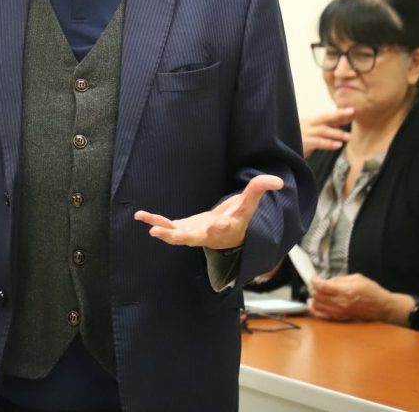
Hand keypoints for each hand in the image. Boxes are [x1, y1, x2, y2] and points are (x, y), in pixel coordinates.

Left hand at [133, 174, 283, 249]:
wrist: (226, 235)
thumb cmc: (238, 219)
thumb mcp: (248, 204)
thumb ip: (259, 190)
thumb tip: (278, 180)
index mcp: (226, 228)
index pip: (225, 228)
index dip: (221, 226)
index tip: (218, 223)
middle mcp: (207, 234)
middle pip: (194, 237)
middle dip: (181, 236)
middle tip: (169, 234)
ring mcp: (192, 234)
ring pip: (176, 235)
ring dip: (163, 231)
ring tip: (152, 228)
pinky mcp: (181, 230)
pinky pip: (166, 226)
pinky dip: (154, 221)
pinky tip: (140, 216)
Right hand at [300, 108, 353, 156]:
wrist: (281, 148)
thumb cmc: (296, 142)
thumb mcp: (309, 134)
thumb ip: (322, 131)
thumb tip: (339, 128)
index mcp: (309, 121)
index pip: (326, 116)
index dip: (339, 113)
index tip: (352, 111)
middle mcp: (307, 124)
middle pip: (325, 117)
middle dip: (339, 114)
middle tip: (352, 112)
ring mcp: (305, 132)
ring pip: (323, 130)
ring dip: (337, 133)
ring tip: (349, 137)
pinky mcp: (303, 142)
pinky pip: (318, 142)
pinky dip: (329, 143)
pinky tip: (338, 145)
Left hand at [307, 273, 397, 320]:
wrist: (382, 307)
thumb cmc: (372, 292)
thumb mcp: (356, 278)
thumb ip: (340, 280)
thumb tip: (327, 281)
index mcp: (345, 291)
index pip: (322, 287)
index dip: (314, 281)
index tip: (312, 278)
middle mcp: (341, 303)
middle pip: (318, 297)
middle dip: (312, 289)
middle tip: (313, 284)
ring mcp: (340, 312)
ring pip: (318, 307)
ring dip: (313, 299)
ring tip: (313, 294)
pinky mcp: (341, 318)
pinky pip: (324, 316)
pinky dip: (316, 310)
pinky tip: (314, 305)